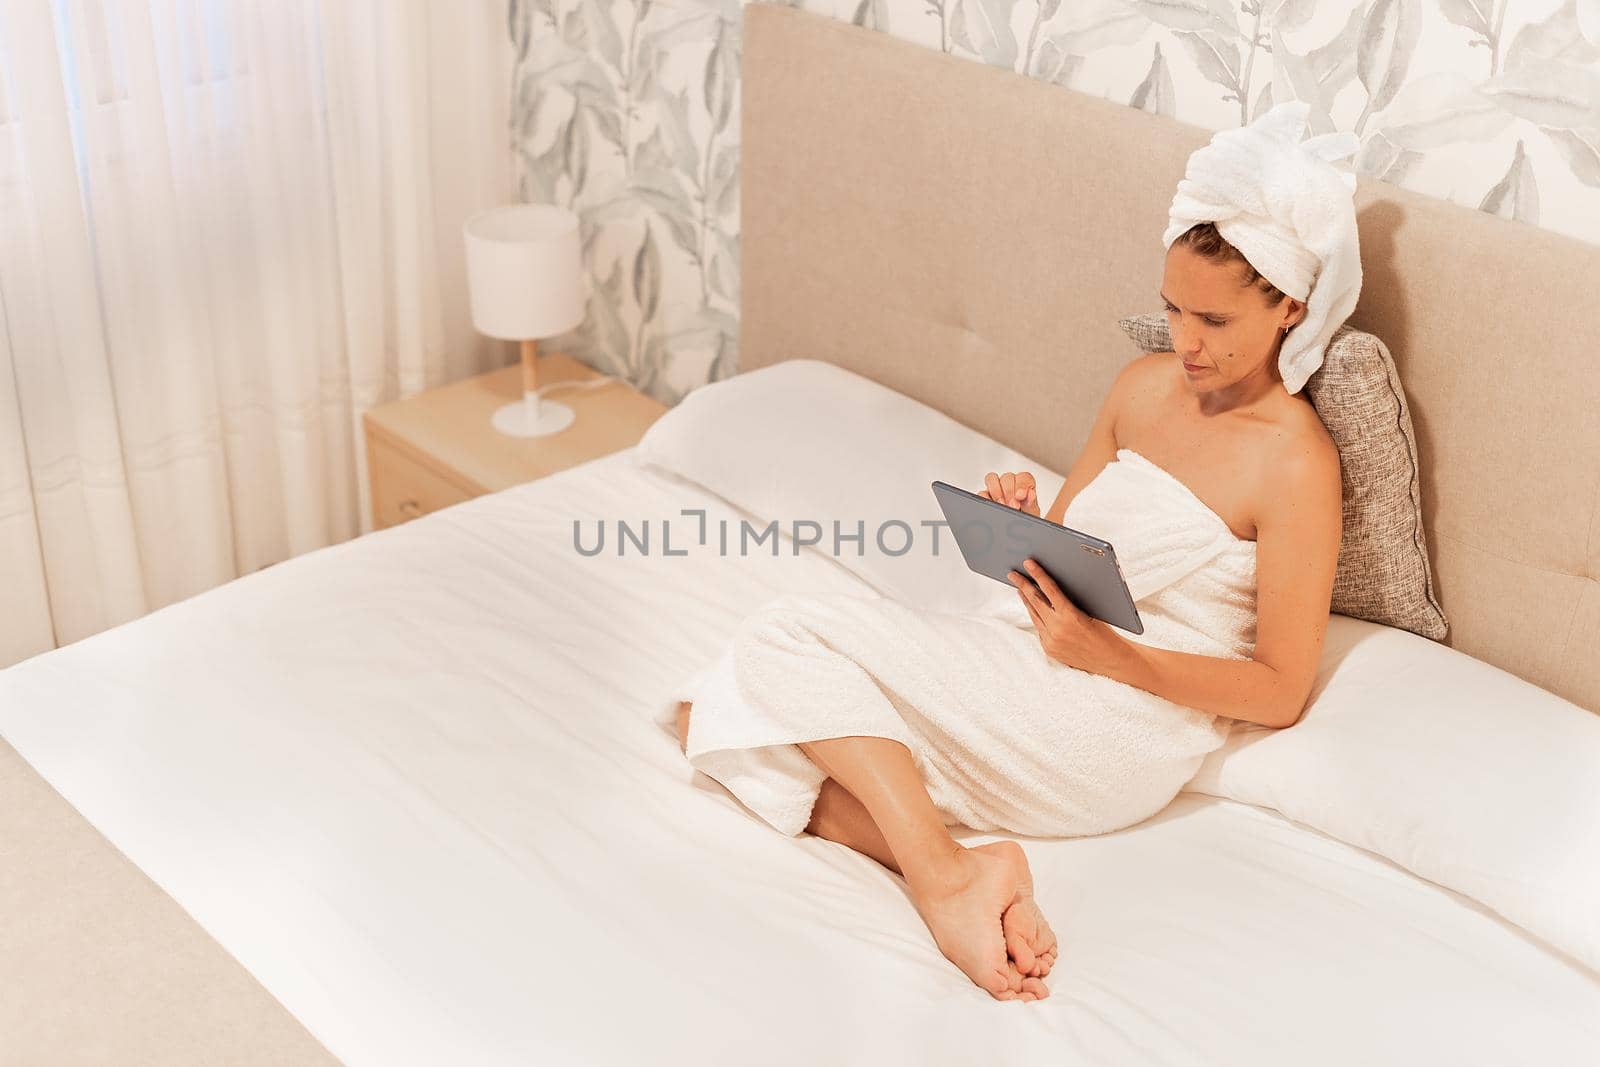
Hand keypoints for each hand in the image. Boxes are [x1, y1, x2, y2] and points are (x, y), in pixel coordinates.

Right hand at [980, 470, 1039, 516]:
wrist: (1015, 532)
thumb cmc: (1025, 518)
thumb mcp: (1032, 513)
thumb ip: (1031, 503)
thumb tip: (1030, 494)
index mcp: (1024, 485)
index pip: (1023, 477)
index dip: (1022, 485)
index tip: (1020, 496)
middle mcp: (1009, 484)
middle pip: (1007, 477)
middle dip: (1009, 492)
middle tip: (1013, 505)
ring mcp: (996, 489)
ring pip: (992, 479)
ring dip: (997, 492)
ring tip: (1002, 505)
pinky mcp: (985, 496)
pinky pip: (982, 492)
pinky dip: (986, 498)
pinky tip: (993, 507)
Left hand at [1008, 558, 1120, 674]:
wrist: (1109, 659)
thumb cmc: (1104, 632)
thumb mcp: (1091, 611)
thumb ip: (1071, 600)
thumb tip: (1053, 584)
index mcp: (1070, 616)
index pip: (1049, 589)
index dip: (1037, 574)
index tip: (1027, 564)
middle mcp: (1057, 629)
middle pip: (1035, 601)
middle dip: (1022, 585)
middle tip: (1013, 574)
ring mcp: (1051, 640)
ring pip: (1034, 614)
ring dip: (1026, 600)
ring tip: (1019, 588)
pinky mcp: (1049, 649)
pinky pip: (1039, 628)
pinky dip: (1036, 616)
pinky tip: (1032, 608)